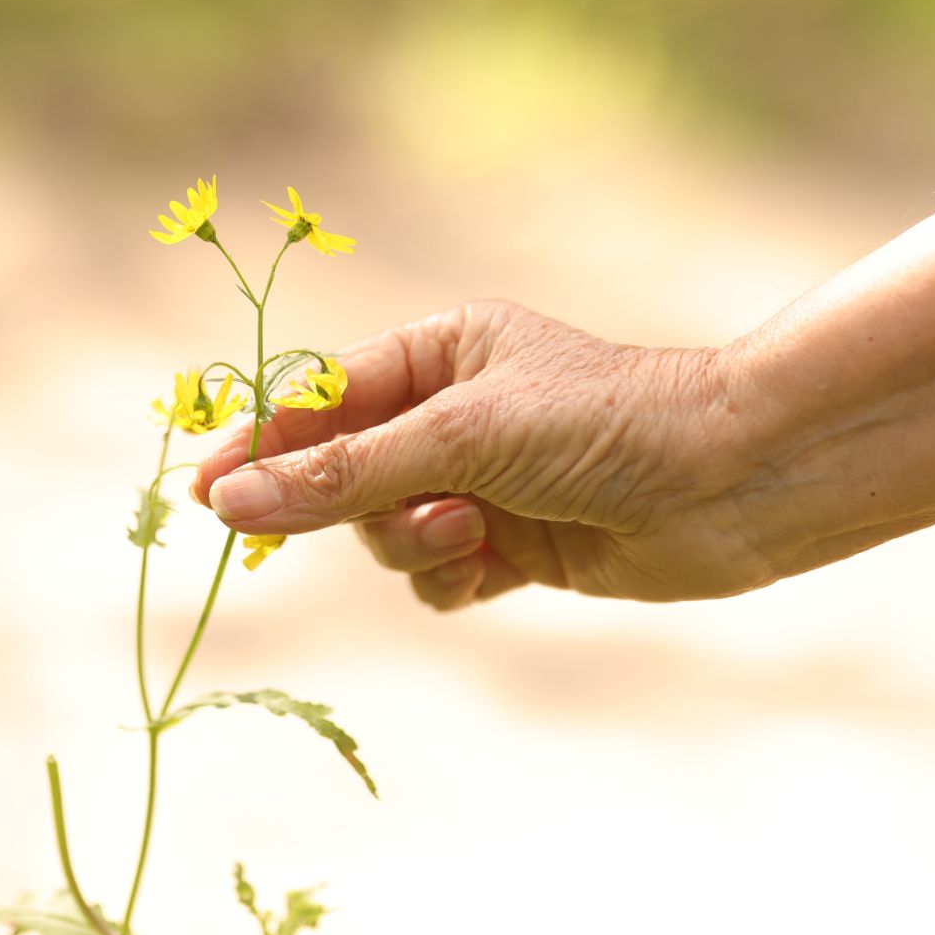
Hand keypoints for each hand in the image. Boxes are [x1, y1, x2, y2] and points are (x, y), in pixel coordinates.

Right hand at [193, 213, 934, 608]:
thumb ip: (342, 475)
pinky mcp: (517, 548)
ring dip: (414, 545)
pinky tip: (493, 571)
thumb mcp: (460, 437)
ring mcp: (484, 484)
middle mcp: (455, 416)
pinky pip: (438, 578)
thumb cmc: (605, 425)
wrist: (731, 482)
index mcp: (438, 354)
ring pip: (387, 536)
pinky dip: (452, 580)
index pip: (320, 401)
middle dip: (354, 506)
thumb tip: (232, 499)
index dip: (261, 448)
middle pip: (343, 477)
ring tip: (474, 535)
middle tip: (338, 525)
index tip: (203, 493)